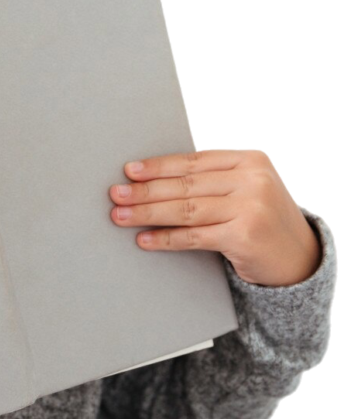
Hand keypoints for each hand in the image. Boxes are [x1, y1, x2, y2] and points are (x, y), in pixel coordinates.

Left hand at [109, 148, 321, 286]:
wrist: (301, 260)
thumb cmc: (262, 220)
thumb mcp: (246, 188)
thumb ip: (212, 179)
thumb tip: (151, 179)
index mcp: (251, 159)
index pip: (194, 161)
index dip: (159, 166)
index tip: (130, 170)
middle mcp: (254, 179)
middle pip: (186, 184)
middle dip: (146, 190)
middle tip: (116, 193)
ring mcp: (252, 206)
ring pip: (186, 209)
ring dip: (147, 213)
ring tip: (121, 215)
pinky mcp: (245, 235)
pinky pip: (194, 236)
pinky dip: (166, 238)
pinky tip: (144, 239)